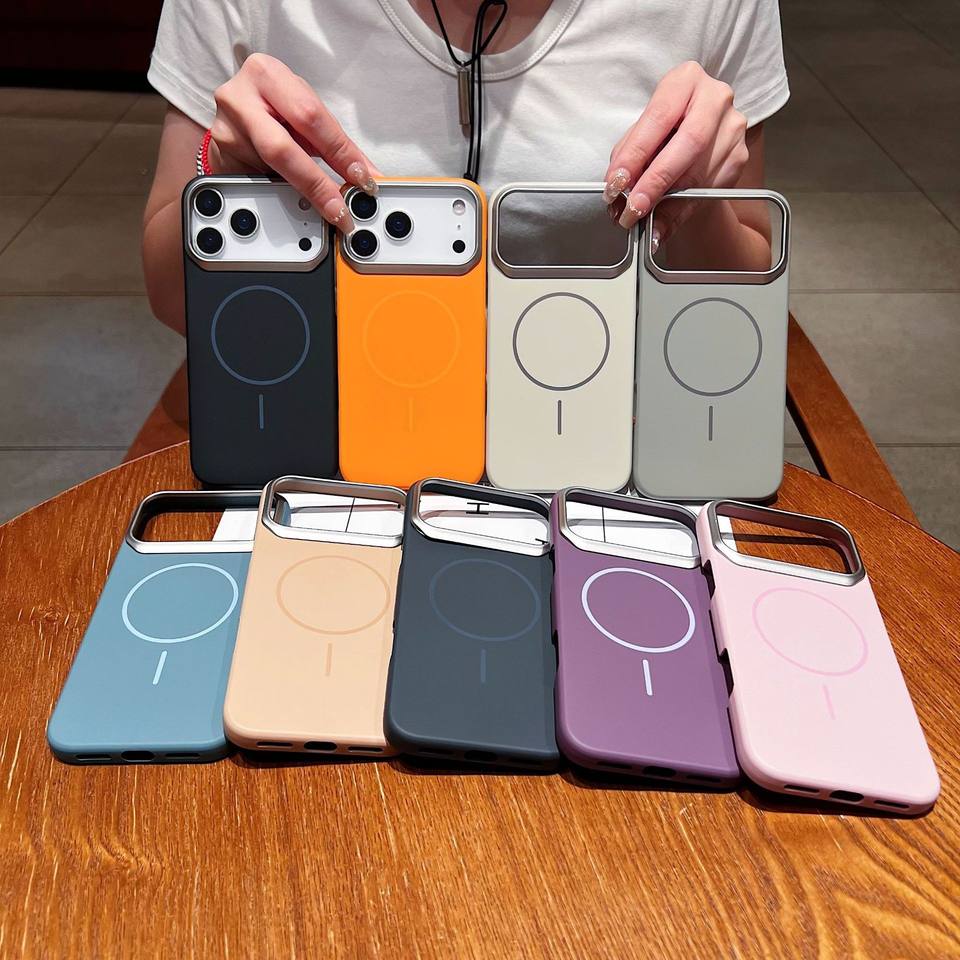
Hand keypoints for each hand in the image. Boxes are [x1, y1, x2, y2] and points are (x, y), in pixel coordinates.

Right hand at [209, 53, 380, 231]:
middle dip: (317, 184)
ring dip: (300, 191)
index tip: (361, 179)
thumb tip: (366, 175)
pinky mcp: (219, 155)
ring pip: (270, 171)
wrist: (234, 112)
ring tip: (322, 202)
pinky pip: (257, 181)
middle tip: (340, 208)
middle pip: (283, 149)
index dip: (339, 153)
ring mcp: (225, 128)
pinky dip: (281, 191)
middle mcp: (240, 97)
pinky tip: (291, 195)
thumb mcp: (303, 113)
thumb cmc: (274, 108)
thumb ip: (334, 142)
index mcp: (267, 74)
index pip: (311, 118)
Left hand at [603, 61, 748, 239]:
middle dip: (657, 180)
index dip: (635, 154)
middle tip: (634, 207)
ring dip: (667, 203)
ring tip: (643, 220)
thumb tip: (620, 190)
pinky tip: (663, 224)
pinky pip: (709, 190)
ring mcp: (732, 127)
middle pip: (689, 142)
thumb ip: (629, 156)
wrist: (696, 142)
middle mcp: (715, 98)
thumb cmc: (662, 133)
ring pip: (700, 172)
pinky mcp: (739, 156)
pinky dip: (681, 211)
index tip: (617, 182)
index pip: (659, 118)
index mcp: (685, 81)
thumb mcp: (641, 135)